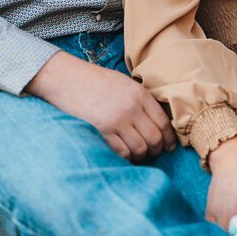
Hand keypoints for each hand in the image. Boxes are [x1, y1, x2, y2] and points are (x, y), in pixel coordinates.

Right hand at [27, 51, 176, 159]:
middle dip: (157, 149)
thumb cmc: (95, 80)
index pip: (163, 121)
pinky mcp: (102, 131)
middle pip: (155, 138)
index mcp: (139, 93)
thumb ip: (140, 100)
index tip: (169, 146)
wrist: (67, 78)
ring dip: (142, 155)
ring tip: (138, 154)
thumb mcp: (123, 83)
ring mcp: (117, 120)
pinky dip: (126, 157)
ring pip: (140, 148)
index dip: (169, 138)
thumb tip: (156, 122)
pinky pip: (122, 152)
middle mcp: (131, 107)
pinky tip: (124, 155)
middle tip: (154, 153)